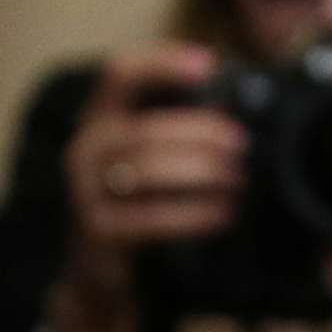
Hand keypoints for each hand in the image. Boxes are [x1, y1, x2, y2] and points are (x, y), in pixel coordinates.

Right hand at [49, 42, 245, 331]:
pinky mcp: (100, 230)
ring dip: (202, 172)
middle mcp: (86, 149)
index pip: (121, 76)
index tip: (209, 64)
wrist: (101, 267)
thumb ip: (183, 129)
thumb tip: (244, 104)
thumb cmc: (141, 200)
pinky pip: (152, 217)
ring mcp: (86, 190)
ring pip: (148, 170)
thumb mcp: (155, 157)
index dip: (161, 64)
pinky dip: (196, 213)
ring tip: (237, 178)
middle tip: (241, 144)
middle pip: (145, 130)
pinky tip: (225, 212)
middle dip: (201, 134)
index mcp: (102, 119)